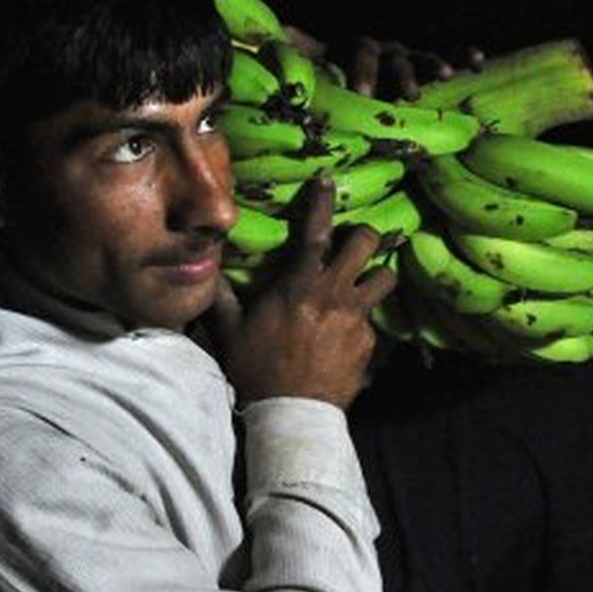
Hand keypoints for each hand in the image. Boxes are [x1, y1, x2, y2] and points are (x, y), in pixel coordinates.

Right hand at [208, 176, 396, 409]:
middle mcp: (333, 294)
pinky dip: (363, 325)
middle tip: (359, 242)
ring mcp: (356, 318)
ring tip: (365, 285)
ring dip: (377, 277)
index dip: (323, 201)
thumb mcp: (232, 330)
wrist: (291, 412)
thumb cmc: (256, 368)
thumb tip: (208, 270)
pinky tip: (348, 339)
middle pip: (367, 244)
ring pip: (384, 279)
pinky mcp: (370, 343)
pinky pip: (374, 322)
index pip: (315, 231)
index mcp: (299, 285)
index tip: (329, 179)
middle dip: (366, 236)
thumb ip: (222, 296)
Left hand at [284, 25, 483, 100]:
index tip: (363, 93)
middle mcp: (385, 50)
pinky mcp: (429, 67)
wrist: (357, 72)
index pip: (361, 54)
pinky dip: (463, 56)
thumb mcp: (316, 63)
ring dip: (433, 64)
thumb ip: (304, 51)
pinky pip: (450, 57)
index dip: (362, 71)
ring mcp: (409, 58)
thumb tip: (280, 32)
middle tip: (407, 94)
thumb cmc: (337, 72)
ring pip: (422, 58)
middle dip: (400, 75)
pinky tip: (477, 61)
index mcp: (358, 49)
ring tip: (444, 75)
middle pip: (394, 58)